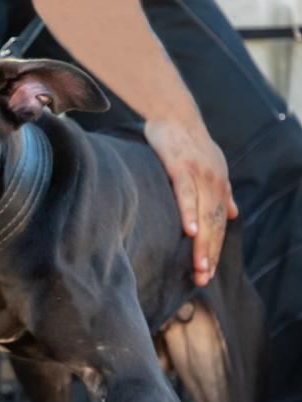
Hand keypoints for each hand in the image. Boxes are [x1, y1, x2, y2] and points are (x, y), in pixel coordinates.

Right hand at [144, 119, 237, 285]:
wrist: (174, 114)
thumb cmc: (187, 144)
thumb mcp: (210, 169)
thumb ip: (222, 193)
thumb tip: (232, 214)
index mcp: (219, 187)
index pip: (217, 225)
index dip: (213, 250)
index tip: (205, 274)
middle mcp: (214, 183)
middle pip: (214, 226)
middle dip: (208, 255)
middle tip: (202, 279)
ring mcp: (199, 175)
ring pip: (203, 215)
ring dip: (202, 244)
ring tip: (199, 267)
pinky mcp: (181, 166)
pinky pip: (186, 194)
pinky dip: (189, 213)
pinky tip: (191, 232)